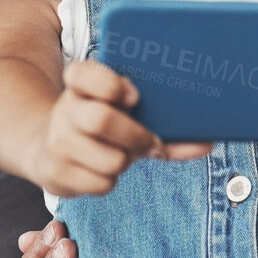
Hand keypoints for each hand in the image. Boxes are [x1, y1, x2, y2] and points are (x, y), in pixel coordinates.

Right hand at [32, 60, 212, 197]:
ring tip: (122, 153)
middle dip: (136, 135)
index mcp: (79, 83)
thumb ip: (162, 121)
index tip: (134, 96)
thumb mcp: (123, 112)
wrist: (51, 150)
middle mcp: (65, 109)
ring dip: (126, 161)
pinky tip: (103, 169)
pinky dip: (111, 180)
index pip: (84, 74)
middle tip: (149, 140)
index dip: (110, 84)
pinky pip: (102, 184)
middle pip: (101, 120)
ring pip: (110, 159)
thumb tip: (206, 143)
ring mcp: (58, 142)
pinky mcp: (56, 174)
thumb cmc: (103, 126)